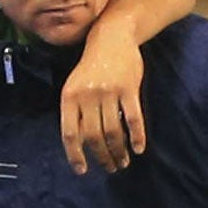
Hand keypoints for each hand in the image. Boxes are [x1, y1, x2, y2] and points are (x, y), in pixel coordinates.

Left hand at [59, 22, 144, 173]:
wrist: (112, 36)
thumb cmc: (92, 67)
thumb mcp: (75, 85)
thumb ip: (76, 111)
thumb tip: (80, 145)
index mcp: (69, 97)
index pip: (70, 134)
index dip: (75, 155)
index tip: (83, 170)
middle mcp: (87, 96)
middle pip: (93, 137)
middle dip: (102, 157)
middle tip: (110, 167)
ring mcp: (108, 92)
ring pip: (113, 131)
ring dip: (118, 151)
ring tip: (123, 161)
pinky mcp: (128, 89)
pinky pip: (133, 119)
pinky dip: (136, 137)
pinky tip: (138, 149)